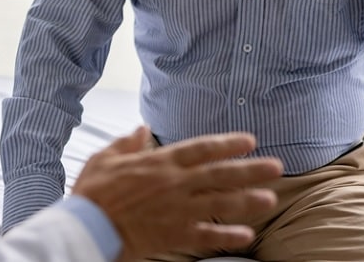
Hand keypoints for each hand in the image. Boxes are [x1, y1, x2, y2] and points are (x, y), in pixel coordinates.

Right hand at [70, 126, 282, 261]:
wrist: (87, 226)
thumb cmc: (93, 192)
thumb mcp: (105, 158)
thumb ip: (127, 143)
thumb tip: (142, 128)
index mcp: (159, 162)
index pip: (201, 148)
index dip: (227, 143)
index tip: (249, 141)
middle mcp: (175, 183)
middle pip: (220, 174)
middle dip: (250, 170)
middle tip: (276, 167)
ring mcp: (177, 210)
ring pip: (220, 203)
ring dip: (248, 200)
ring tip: (270, 198)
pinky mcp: (174, 235)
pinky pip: (207, 234)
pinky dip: (228, 234)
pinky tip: (247, 234)